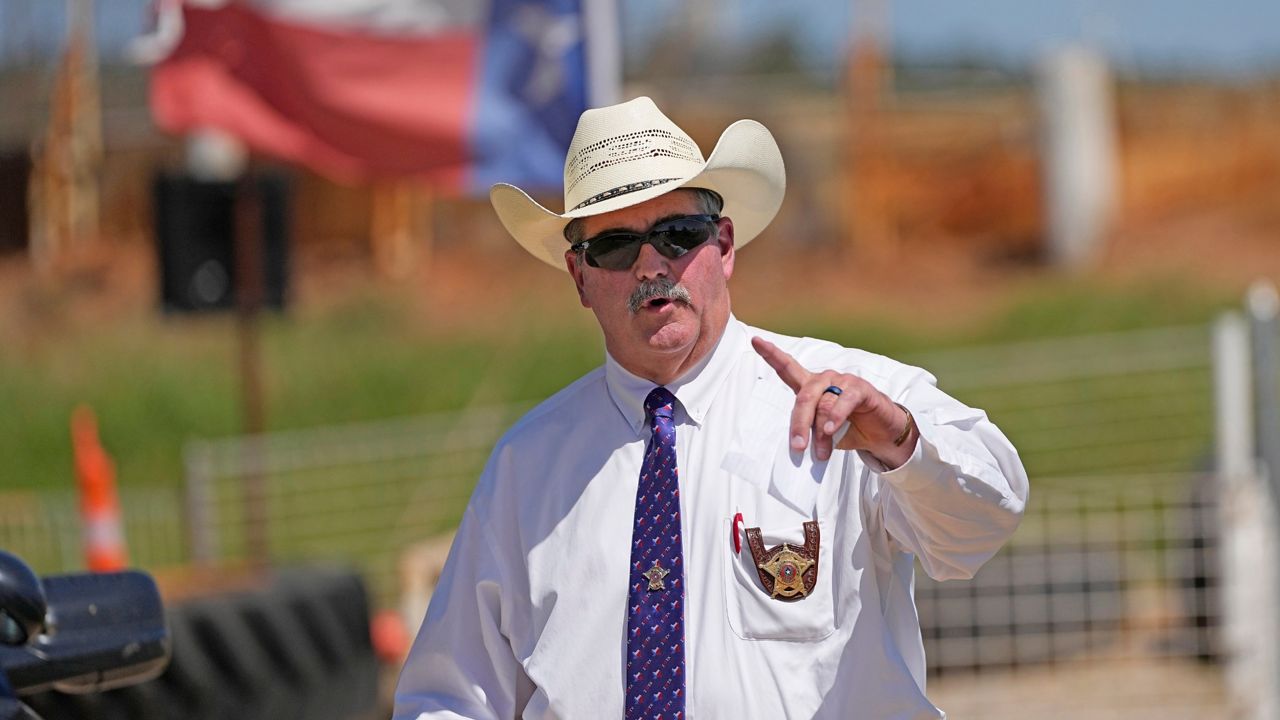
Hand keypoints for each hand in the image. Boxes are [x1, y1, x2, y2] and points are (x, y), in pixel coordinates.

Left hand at [752, 337, 915, 466]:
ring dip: (821, 432)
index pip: (787, 368)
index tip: (755, 340)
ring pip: (823, 404)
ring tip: (822, 453)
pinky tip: (831, 429)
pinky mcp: (860, 389)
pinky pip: (844, 401)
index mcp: (811, 387)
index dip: (771, 354)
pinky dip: (836, 417)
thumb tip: (801, 443)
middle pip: (804, 397)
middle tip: (798, 447)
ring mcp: (843, 381)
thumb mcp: (824, 433)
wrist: (880, 434)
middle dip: (799, 424)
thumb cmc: (848, 430)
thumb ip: (812, 430)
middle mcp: (824, 379)